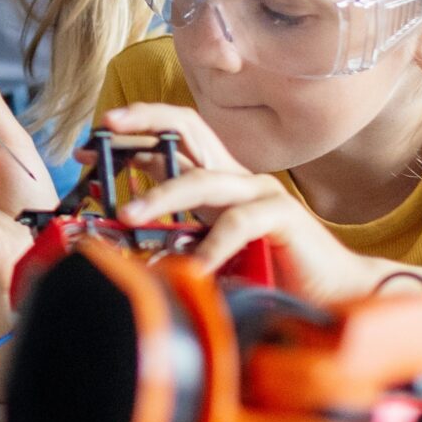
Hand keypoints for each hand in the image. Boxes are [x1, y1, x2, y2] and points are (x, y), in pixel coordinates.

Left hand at [100, 103, 388, 302]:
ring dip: (161, 195)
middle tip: (105, 133)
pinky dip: (213, 244)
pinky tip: (193, 265)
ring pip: (204, 179)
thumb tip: (127, 224)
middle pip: (189, 131)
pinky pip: (241, 222)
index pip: (174, 137)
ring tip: (128, 217)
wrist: (333, 297)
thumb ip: (179, 230)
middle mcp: (238, 177)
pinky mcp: (285, 218)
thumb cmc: (269, 273)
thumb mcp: (210, 247)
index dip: (132, 133)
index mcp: (218, 180)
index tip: (89, 143)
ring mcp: (263, 193)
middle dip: (145, 123)